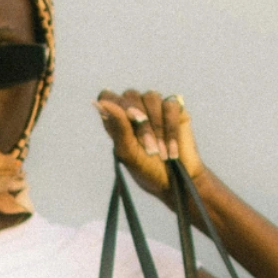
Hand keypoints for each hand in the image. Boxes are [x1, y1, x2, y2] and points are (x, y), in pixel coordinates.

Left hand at [94, 88, 205, 206]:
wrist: (176, 182)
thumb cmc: (147, 170)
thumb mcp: (129, 152)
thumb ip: (117, 126)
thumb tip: (100, 102)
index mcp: (117, 120)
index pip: (106, 96)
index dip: (115, 103)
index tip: (128, 118)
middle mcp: (135, 109)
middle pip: (130, 95)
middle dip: (141, 124)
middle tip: (149, 148)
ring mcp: (154, 108)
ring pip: (151, 97)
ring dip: (157, 127)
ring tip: (161, 153)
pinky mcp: (174, 109)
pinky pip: (170, 105)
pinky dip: (171, 128)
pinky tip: (172, 149)